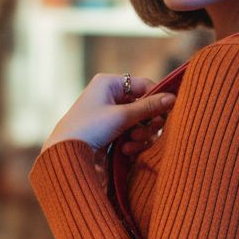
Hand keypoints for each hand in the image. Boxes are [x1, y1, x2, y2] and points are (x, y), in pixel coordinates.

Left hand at [41, 73, 175, 153]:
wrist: (64, 154)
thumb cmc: (89, 129)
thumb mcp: (121, 116)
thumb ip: (149, 107)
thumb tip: (174, 98)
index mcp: (109, 83)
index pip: (144, 85)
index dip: (157, 100)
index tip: (167, 114)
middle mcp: (110, 96)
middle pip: (144, 106)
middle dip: (147, 122)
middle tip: (147, 133)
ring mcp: (110, 115)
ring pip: (140, 123)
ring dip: (141, 136)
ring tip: (131, 145)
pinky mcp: (110, 133)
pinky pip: (131, 134)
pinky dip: (133, 143)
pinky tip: (126, 151)